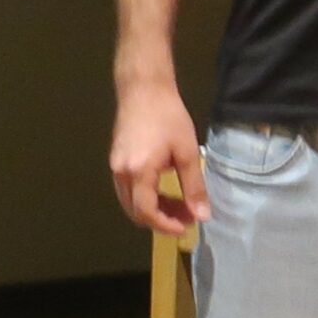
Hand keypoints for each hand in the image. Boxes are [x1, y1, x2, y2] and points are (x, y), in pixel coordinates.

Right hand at [110, 78, 208, 233]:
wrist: (144, 89)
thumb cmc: (169, 117)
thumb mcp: (187, 152)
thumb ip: (194, 187)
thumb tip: (202, 216)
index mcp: (138, 172)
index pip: (147, 212)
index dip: (165, 225)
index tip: (185, 227)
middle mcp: (121, 173)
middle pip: (135, 211)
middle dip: (161, 219)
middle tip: (187, 216)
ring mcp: (115, 167)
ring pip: (130, 202)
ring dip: (153, 209)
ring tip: (179, 205)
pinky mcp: (116, 161)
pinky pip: (127, 190)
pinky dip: (145, 197)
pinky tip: (164, 190)